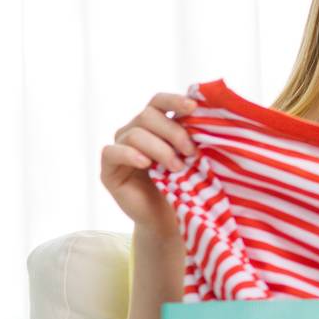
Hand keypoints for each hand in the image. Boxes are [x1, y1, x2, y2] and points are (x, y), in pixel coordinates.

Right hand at [100, 92, 195, 232]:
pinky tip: (146, 164)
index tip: (193, 107)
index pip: (158, 101)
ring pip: (134, 134)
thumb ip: (193, 138)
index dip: (174, 100)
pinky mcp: (108, 169)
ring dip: (160, 149)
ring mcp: (119, 148)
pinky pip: (112, 152)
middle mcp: (134, 132)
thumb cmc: (185, 186)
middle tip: (191, 152)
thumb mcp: (193, 159)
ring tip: (177, 168)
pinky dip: (130, 155)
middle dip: (173, 132)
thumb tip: (210, 117)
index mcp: (156, 124)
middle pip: (147, 115)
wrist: (171, 218)